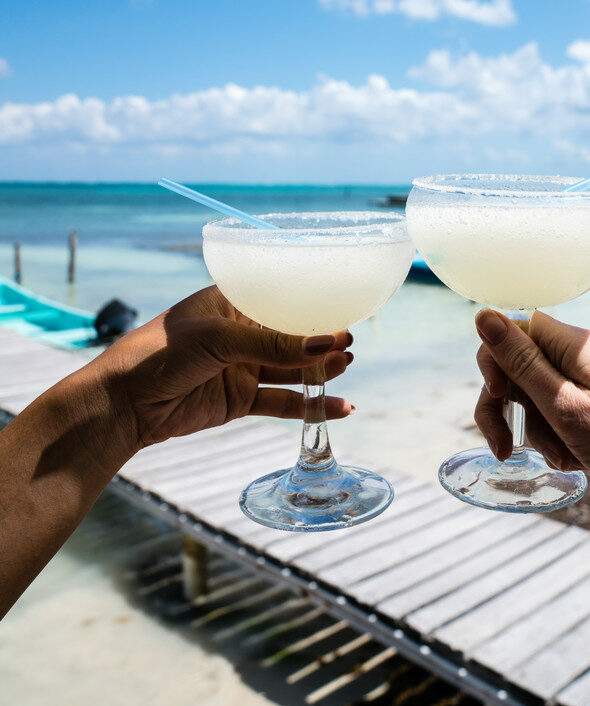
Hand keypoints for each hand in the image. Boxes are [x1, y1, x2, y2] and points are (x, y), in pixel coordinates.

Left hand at [78, 286, 354, 458]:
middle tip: (350, 343)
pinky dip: (309, 406)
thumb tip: (327, 343)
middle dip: (322, 340)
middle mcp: (239, 331)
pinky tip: (337, 407)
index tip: (344, 310)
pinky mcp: (239, 400)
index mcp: (231, 301)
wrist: (122, 404)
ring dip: (320, 370)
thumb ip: (274, 343)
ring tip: (346, 367)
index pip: (280, 298)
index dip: (312, 305)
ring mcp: (241, 366)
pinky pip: (282, 401)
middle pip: (291, 335)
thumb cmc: (159, 352)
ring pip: (291, 368)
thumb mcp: (219, 338)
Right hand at [473, 308, 589, 535]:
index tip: (502, 403)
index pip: (508, 333)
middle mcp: (580, 358)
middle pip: (518, 369)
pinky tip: (578, 466)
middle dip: (511, 412)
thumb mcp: (567, 407)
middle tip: (511, 451)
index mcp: (571, 345)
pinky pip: (564, 419)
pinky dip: (561, 443)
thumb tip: (483, 313)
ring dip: (539, 434)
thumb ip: (521, 363)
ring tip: (565, 462)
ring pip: (539, 400)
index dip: (494, 368)